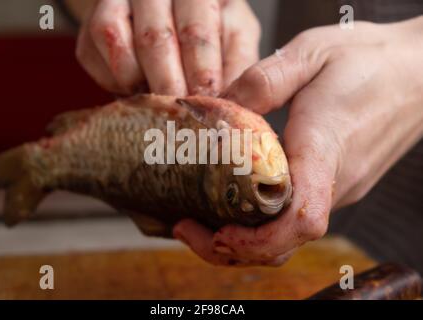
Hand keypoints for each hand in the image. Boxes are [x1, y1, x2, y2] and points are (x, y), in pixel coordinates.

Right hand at [73, 0, 259, 95]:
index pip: (196, 28)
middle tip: (178, 112)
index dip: (200, 69)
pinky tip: (133, 87)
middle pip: (154, 37)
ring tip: (156, 101)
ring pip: (116, 41)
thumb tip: (240, 104)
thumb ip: (240, 69)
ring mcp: (119, 1)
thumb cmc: (211, 33)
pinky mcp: (93, 22)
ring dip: (137, 82)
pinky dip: (113, 80)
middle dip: (168, 83)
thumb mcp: (235, 42)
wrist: (172, 18)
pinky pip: (91, 54)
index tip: (205, 99)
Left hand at [173, 17, 422, 265]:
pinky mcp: (338, 182)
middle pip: (285, 240)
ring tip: (200, 219)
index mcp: (325, 149)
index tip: (218, 236)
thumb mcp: (309, 54)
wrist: (420, 70)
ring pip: (288, 234)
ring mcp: (340, 186)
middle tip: (186, 227)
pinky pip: (296, 216)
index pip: (302, 219)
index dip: (258, 240)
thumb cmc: (370, 60)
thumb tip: (220, 106)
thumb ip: (260, 81)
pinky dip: (261, 222)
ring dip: (242, 239)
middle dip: (231, 247)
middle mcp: (335, 180)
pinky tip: (235, 201)